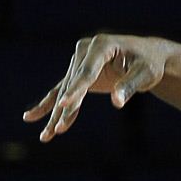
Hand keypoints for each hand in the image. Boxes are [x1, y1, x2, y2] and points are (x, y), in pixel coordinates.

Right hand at [23, 34, 169, 141]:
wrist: (150, 56)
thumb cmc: (150, 63)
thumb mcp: (146, 73)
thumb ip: (130, 86)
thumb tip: (117, 103)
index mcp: (103, 44)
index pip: (88, 71)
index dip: (77, 89)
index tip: (65, 104)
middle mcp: (87, 49)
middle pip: (74, 83)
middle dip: (68, 107)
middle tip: (59, 129)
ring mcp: (79, 60)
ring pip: (65, 90)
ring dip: (57, 113)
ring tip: (47, 136)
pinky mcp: (78, 72)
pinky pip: (62, 90)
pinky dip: (50, 105)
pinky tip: (30, 117)